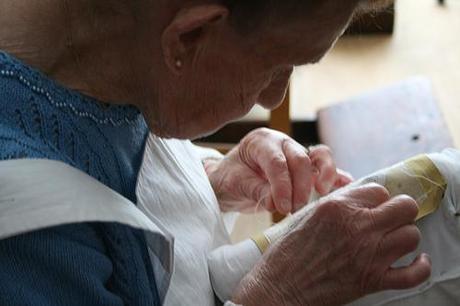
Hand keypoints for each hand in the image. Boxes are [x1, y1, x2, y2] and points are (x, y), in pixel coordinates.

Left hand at [205, 128, 351, 213]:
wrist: (230, 180)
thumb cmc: (230, 178)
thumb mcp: (235, 184)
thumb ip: (256, 191)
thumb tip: (276, 203)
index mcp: (261, 141)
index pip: (277, 161)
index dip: (282, 185)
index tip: (282, 207)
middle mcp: (282, 143)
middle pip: (300, 158)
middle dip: (300, 186)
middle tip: (294, 209)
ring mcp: (296, 153)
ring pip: (318, 156)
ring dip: (323, 175)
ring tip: (320, 194)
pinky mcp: (306, 168)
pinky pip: (324, 168)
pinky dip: (336, 176)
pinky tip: (346, 185)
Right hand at [232, 184, 431, 305]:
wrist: (281, 286)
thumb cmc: (288, 252)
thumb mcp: (307, 216)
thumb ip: (337, 205)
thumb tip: (360, 201)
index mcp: (338, 207)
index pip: (379, 190)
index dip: (378, 199)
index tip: (374, 207)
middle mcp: (358, 227)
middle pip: (404, 207)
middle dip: (400, 210)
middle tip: (390, 219)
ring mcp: (368, 254)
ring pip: (412, 235)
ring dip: (405, 236)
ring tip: (393, 240)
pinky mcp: (373, 280)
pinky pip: (414, 273)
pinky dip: (420, 267)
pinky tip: (416, 261)